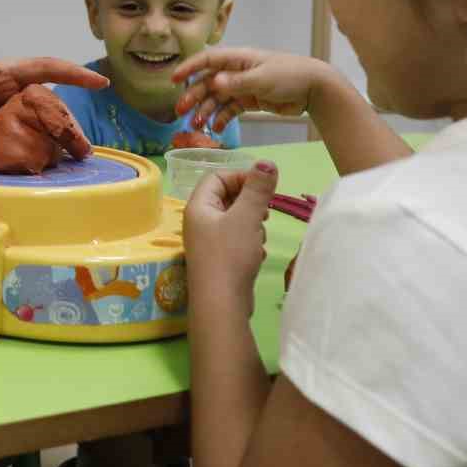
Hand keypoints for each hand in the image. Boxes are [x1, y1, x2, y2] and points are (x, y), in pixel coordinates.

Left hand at [0, 58, 108, 163]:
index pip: (42, 68)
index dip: (72, 74)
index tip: (100, 82)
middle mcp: (6, 89)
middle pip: (47, 100)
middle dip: (68, 120)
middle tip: (84, 147)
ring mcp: (3, 109)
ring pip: (39, 120)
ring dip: (56, 137)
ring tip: (75, 159)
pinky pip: (23, 135)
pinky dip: (37, 148)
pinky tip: (49, 164)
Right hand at [171, 48, 334, 131]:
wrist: (315, 88)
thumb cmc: (290, 75)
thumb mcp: (262, 78)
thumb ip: (236, 82)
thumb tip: (213, 82)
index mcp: (238, 58)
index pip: (207, 60)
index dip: (189, 68)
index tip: (173, 80)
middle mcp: (237, 71)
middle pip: (208, 82)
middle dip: (193, 96)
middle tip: (180, 112)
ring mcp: (243, 86)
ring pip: (217, 98)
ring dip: (206, 111)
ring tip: (196, 126)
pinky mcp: (251, 100)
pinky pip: (231, 109)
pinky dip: (222, 118)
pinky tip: (217, 129)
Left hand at [184, 162, 278, 318]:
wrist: (221, 304)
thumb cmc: (230, 255)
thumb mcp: (247, 217)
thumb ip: (258, 189)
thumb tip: (267, 162)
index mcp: (198, 206)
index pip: (217, 177)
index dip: (241, 177)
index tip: (264, 187)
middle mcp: (199, 222)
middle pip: (227, 198)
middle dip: (250, 202)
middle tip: (265, 212)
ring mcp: (208, 242)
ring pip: (235, 220)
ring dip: (252, 224)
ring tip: (259, 235)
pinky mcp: (219, 260)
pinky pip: (237, 240)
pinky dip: (250, 242)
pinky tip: (257, 254)